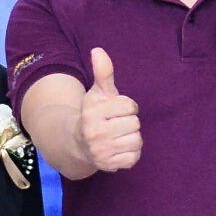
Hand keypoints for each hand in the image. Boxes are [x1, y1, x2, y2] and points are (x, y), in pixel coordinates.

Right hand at [79, 48, 143, 172]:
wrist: (78, 143)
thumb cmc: (94, 114)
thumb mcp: (98, 92)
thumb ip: (103, 72)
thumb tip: (98, 50)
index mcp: (92, 112)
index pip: (129, 106)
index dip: (126, 106)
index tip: (116, 110)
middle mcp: (94, 133)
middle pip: (135, 124)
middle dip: (129, 122)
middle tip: (117, 124)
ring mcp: (101, 151)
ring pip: (136, 140)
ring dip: (131, 138)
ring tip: (119, 136)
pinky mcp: (108, 165)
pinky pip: (134, 157)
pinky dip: (131, 153)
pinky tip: (119, 148)